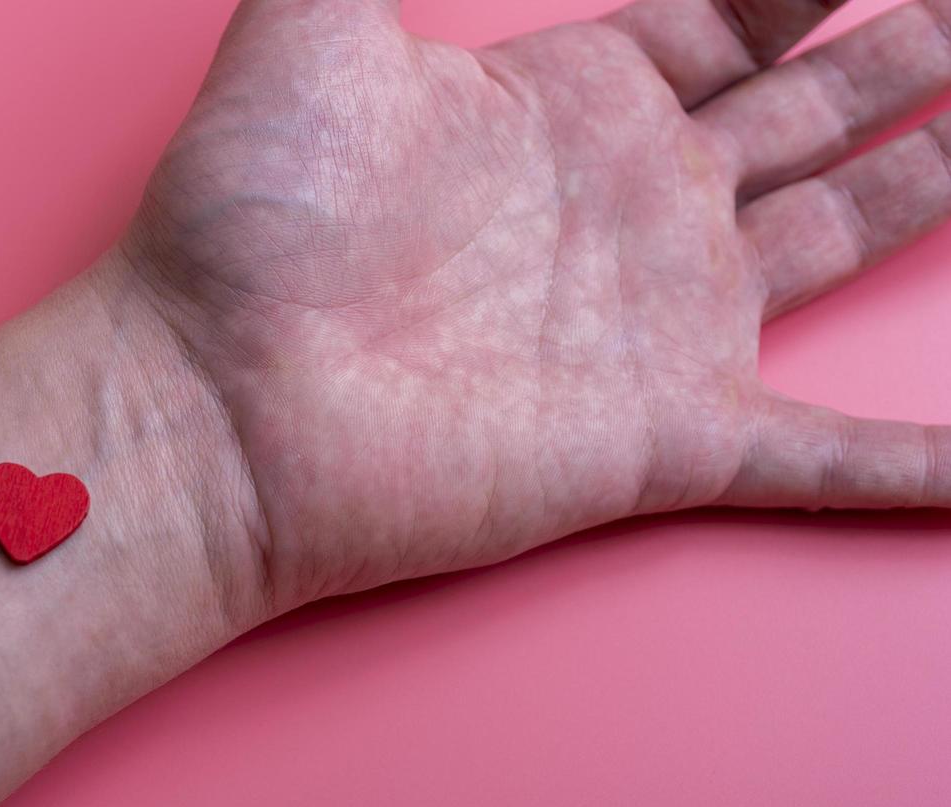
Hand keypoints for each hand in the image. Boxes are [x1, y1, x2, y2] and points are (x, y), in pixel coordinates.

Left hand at [119, 0, 950, 611]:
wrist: (218, 401)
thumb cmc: (248, 216)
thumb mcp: (314, 15)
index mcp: (567, 101)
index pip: (728, 14)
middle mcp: (629, 204)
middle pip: (810, 109)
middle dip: (901, 57)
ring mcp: (655, 325)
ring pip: (840, 241)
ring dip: (930, 191)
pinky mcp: (660, 440)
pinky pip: (818, 460)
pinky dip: (908, 471)